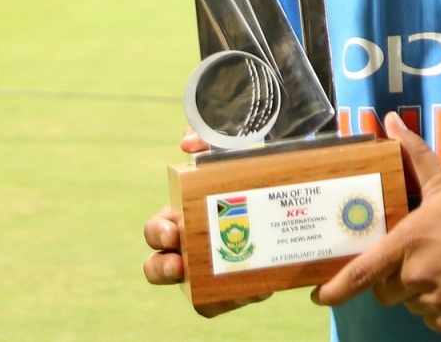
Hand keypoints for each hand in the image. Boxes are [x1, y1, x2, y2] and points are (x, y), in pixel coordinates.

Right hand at [141, 129, 269, 317]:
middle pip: (159, 266)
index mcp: (181, 216)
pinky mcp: (234, 283)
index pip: (156, 231)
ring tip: (215, 286)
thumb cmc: (245, 174)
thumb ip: (208, 140)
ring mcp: (209, 268)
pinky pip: (225, 300)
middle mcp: (189, 246)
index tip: (172, 231)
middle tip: (178, 264)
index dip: (157, 233)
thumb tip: (187, 143)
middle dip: (162, 268)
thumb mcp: (230, 153)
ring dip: (199, 291)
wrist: (284, 194)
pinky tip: (256, 288)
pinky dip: (235, 297)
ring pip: (191, 290)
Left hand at [313, 113, 440, 332]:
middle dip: (396, 279)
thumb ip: (414, 155)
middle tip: (421, 260)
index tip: (319, 295)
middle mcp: (418, 274)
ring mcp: (438, 300)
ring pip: (412, 305)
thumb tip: (390, 121)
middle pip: (386, 291)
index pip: (361, 272)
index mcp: (410, 240)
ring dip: (421, 293)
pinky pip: (434, 321)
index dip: (335, 288)